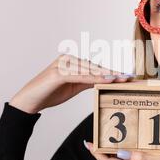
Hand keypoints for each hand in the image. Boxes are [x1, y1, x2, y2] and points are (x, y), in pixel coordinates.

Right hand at [9, 54, 133, 113]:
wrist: (29, 101)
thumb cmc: (50, 92)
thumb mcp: (74, 87)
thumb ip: (88, 81)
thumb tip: (106, 80)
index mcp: (72, 61)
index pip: (96, 66)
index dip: (112, 72)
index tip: (128, 76)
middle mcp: (68, 59)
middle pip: (95, 66)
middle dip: (113, 72)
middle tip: (129, 77)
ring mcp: (62, 64)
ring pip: (88, 69)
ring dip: (105, 74)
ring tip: (121, 78)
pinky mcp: (57, 73)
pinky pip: (78, 75)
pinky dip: (91, 77)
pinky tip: (103, 80)